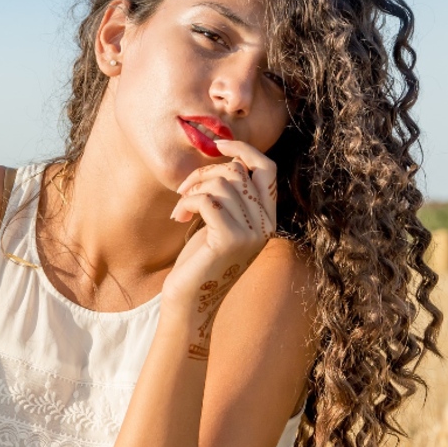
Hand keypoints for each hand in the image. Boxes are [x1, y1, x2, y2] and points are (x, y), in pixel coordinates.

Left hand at [163, 140, 277, 356]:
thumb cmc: (200, 259)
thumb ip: (230, 194)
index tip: (216, 146)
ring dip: (192, 190)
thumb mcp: (220, 221)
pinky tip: (179, 218)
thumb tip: (224, 157)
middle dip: (204, 173)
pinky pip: (208, 200)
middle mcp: (266, 224)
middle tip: (185, 191)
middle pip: (237, 171)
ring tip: (181, 208)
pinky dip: (187, 203)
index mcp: (268, 217)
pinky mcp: (230, 240)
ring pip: (221, 184)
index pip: (267, 168)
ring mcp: (251, 233)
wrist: (190, 301)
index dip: (243, 149)